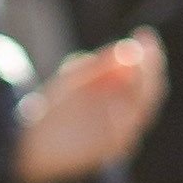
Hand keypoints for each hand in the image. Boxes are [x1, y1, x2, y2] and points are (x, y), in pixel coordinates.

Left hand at [15, 31, 167, 182]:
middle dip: (149, 69)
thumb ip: (95, 67)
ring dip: (140, 91)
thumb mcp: (70, 81)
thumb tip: (126, 49)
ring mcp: (122, 130)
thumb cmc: (53, 108)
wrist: (30, 142)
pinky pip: (125, 137)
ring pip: (143, 112)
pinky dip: (123, 122)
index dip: (150, 51)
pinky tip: (116, 106)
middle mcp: (128, 109)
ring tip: (133, 70)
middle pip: (152, 89)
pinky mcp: (111, 149)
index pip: (148, 69)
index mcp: (122, 90)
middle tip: (139, 52)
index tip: (142, 33)